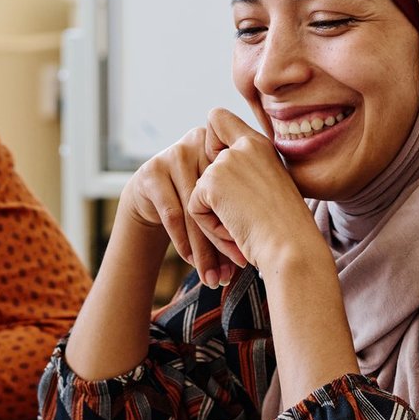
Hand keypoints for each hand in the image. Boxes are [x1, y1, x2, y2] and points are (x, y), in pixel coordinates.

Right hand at [116, 124, 243, 287]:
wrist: (154, 194)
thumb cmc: (200, 198)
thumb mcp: (222, 193)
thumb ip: (242, 207)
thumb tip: (267, 250)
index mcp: (225, 144)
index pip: (237, 185)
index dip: (244, 220)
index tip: (250, 253)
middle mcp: (199, 143)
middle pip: (215, 198)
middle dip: (225, 240)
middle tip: (236, 270)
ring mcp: (173, 154)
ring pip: (194, 209)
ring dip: (204, 248)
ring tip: (213, 276)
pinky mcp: (151, 171)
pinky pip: (172, 213)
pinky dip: (183, 241)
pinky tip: (191, 261)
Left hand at [187, 109, 325, 274]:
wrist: (292, 247)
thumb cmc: (286, 228)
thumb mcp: (270, 188)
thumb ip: (244, 172)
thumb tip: (211, 175)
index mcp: (260, 144)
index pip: (217, 118)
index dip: (210, 144)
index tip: (228, 175)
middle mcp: (243, 145)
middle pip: (201, 161)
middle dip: (213, 196)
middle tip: (243, 216)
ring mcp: (226, 161)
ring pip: (198, 191)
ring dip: (215, 216)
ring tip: (244, 228)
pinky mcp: (211, 182)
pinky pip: (194, 208)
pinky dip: (210, 227)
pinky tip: (236, 232)